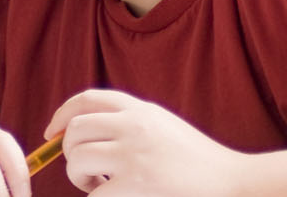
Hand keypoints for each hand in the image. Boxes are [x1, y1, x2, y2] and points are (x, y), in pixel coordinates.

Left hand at [44, 89, 245, 195]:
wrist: (234, 183)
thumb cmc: (198, 163)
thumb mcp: (163, 127)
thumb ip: (130, 123)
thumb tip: (83, 132)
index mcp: (141, 110)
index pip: (87, 99)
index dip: (62, 115)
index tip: (52, 133)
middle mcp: (134, 125)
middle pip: (75, 129)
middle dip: (70, 153)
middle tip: (86, 172)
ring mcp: (133, 154)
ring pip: (76, 158)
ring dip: (78, 177)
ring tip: (97, 186)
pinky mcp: (135, 183)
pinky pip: (93, 194)